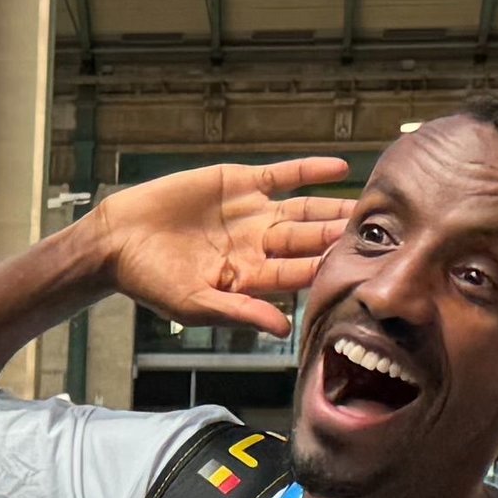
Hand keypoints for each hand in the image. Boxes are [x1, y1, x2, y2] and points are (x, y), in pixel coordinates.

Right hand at [90, 155, 354, 335]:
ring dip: (334, 207)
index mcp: (252, 277)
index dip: (328, 270)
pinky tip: (340, 169)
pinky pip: (283, 175)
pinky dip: (310, 171)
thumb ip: (240, 311)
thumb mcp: (195, 304)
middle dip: (341, 237)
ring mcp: (253, 212)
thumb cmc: (151, 281)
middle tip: (379, 233)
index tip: (360, 269)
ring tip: (368, 203)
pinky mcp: (239, 182)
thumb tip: (283, 329)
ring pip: (304, 208)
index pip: (299, 274)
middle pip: (310, 240)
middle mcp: (260, 244)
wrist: (118, 241)